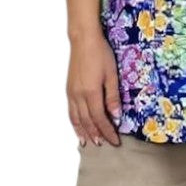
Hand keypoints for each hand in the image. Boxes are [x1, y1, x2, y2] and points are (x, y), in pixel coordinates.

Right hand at [66, 30, 122, 146]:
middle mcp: (79, 96)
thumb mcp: (112, 75)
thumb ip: (113, 97)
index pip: (100, 119)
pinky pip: (71, 111)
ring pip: (76, 119)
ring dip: (83, 132)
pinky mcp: (69, 90)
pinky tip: (78, 128)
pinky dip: (74, 123)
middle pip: (88, 121)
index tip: (115, 141)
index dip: (108, 131)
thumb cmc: (101, 54)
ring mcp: (72, 93)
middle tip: (105, 144)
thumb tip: (116, 116)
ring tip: (89, 143)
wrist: (83, 40)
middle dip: (97, 134)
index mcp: (91, 93)